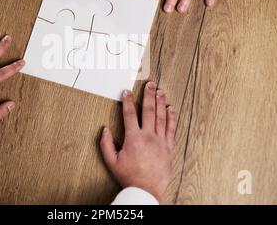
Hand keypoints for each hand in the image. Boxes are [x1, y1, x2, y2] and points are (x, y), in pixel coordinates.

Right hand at [100, 82, 176, 201]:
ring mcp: (160, 141)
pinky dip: (171, 118)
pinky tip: (171, 108)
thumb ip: (106, 144)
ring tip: (160, 91)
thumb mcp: (112, 162)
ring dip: (161, 102)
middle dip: (149, 95)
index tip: (127, 92)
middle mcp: (148, 137)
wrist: (146, 191)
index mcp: (134, 138)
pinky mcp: (168, 147)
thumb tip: (105, 130)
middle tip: (150, 84)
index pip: (130, 114)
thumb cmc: (129, 177)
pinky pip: (171, 129)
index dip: (128, 101)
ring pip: (161, 117)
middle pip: (149, 110)